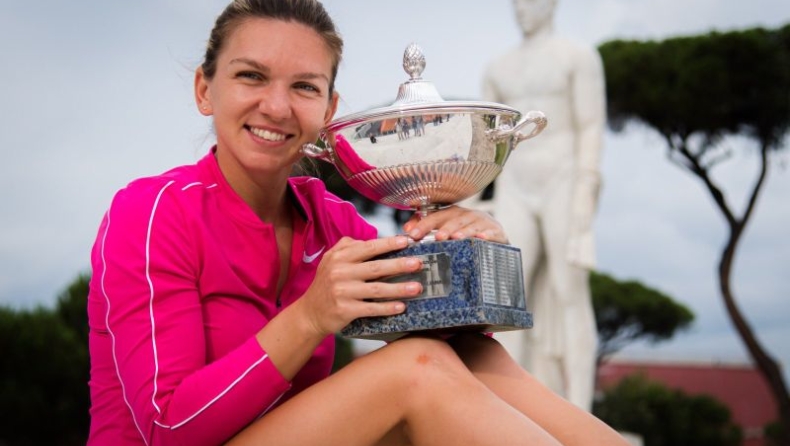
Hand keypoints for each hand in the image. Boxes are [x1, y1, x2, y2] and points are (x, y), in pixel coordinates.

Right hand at [299, 236, 422, 335]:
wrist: (310, 313)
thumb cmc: (326, 284)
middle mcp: (340, 272)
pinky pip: (371, 308)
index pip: (368, 247)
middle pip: (376, 267)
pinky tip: (401, 306)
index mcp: (339, 257)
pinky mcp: (345, 310)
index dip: (388, 244)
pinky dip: (387, 307)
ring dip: (399, 288)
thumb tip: (372, 238)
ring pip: (377, 289)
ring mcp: (342, 292)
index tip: (407, 241)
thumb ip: (348, 246)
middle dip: (399, 265)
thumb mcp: (330, 260)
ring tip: (417, 287)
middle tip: (418, 263)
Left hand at [402, 205, 507, 243]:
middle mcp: (466, 215)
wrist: (495, 236)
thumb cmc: (466, 231)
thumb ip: (426, 226)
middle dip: (445, 228)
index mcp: (452, 213)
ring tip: (456, 238)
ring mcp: (482, 222)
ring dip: (464, 231)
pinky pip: (491, 233)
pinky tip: (481, 239)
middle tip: (437, 237)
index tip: (412, 234)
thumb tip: (406, 229)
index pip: (435, 216)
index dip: (423, 224)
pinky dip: (486, 235)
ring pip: (471, 226)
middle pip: (454, 219)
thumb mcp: (447, 227)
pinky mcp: (496, 231)